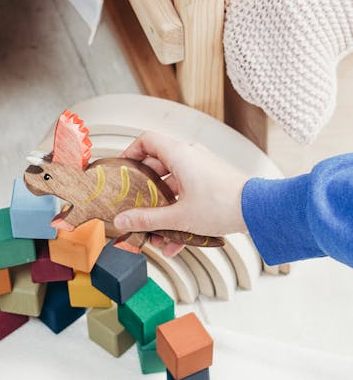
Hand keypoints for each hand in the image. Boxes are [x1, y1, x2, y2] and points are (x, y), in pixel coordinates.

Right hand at [113, 131, 248, 255]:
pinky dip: (179, 213)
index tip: (121, 170)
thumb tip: (123, 220)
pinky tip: (176, 240)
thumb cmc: (224, 205)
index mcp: (179, 154)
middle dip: (143, 191)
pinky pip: (187, 194)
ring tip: (156, 230)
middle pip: (156, 167)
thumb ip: (147, 219)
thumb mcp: (178, 215)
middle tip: (133, 205)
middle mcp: (190, 156)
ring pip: (172, 185)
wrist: (258, 210)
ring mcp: (202, 169)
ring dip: (162, 208)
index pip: (146, 140)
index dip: (130, 152)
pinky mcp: (211, 182)